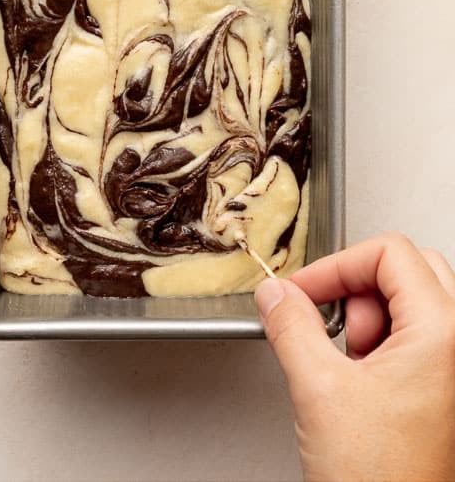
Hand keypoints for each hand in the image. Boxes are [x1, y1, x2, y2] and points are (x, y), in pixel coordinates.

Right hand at [256, 233, 454, 481]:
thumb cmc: (381, 479)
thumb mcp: (318, 388)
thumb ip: (290, 326)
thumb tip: (276, 294)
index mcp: (445, 334)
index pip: (390, 253)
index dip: (336, 267)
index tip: (302, 292)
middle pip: (409, 269)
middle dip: (357, 289)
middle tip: (326, 321)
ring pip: (417, 302)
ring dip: (371, 319)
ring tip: (348, 364)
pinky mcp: (449, 391)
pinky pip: (421, 339)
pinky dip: (384, 346)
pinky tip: (360, 382)